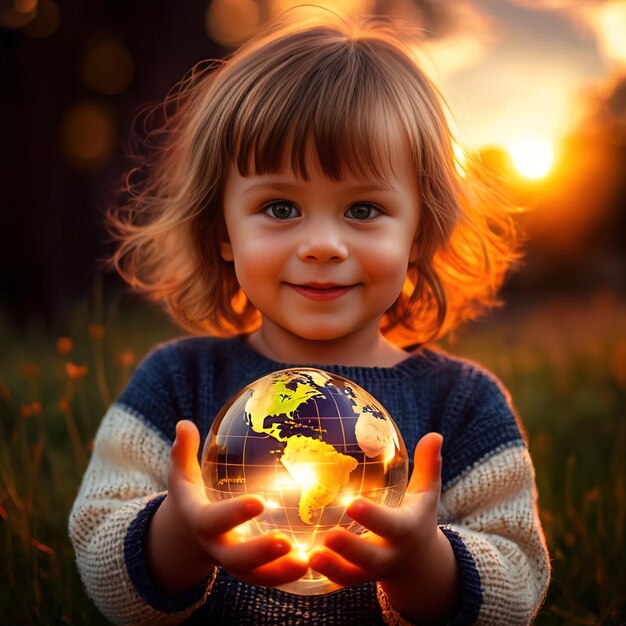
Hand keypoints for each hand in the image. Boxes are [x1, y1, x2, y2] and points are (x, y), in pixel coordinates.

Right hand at [145, 420, 308, 593]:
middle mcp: (217, 548)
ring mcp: (234, 563)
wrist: (188, 535)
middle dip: (259, 553)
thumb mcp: (182, 474)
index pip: (214, 520)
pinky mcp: (250, 572)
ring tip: (306, 561)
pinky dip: (288, 576)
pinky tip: (314, 563)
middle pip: (236, 558)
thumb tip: (183, 424)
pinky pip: (268, 579)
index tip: (258, 501)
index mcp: (201, 522)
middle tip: (285, 541)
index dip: (235, 514)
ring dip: (280, 572)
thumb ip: (182, 451)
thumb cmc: (192, 494)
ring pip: (255, 576)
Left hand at [309, 433, 457, 620]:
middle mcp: (390, 554)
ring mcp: (372, 570)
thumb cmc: (417, 514)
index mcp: (406, 530)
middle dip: (351, 549)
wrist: (418, 561)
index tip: (353, 504)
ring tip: (312, 556)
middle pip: (370, 557)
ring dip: (333, 568)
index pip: (391, 525)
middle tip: (329, 535)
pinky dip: (323, 574)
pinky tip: (300, 561)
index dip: (373, 517)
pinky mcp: (356, 577)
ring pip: (352, 575)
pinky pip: (339, 580)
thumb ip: (428, 465)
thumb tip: (435, 435)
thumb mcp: (427, 492)